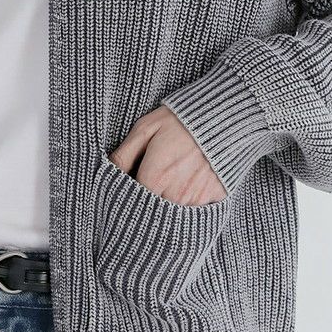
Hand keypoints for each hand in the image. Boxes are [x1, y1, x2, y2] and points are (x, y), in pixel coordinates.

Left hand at [107, 105, 228, 205]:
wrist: (225, 115)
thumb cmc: (180, 120)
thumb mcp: (146, 128)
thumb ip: (123, 154)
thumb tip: (107, 173)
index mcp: (155, 177)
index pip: (132, 202)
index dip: (128, 197)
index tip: (128, 190)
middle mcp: (175, 194)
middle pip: (152, 212)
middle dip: (146, 205)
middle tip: (149, 189)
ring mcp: (197, 199)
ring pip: (173, 216)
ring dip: (167, 206)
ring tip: (168, 186)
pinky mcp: (215, 199)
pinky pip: (195, 212)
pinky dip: (188, 204)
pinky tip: (187, 187)